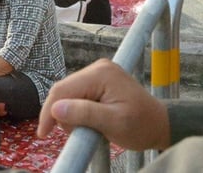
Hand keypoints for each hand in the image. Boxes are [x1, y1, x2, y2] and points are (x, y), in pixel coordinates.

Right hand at [37, 59, 170, 151]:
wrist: (159, 124)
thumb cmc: (141, 125)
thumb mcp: (113, 123)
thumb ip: (85, 114)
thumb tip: (56, 109)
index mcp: (101, 74)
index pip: (62, 90)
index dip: (49, 112)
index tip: (43, 134)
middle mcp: (97, 67)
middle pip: (63, 91)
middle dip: (61, 114)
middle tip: (74, 135)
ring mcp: (98, 72)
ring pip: (69, 94)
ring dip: (70, 114)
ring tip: (87, 130)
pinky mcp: (99, 80)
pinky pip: (78, 95)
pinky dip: (78, 111)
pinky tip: (89, 122)